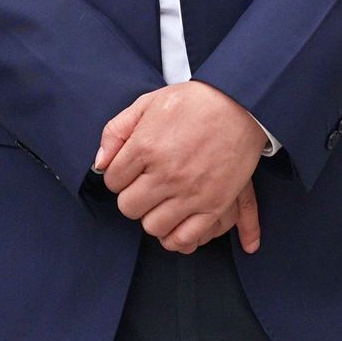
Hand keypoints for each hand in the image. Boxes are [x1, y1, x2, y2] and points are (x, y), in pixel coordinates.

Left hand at [92, 81, 265, 254]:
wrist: (241, 105)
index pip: (112, 180)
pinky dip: (174, 237)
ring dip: (152, 216)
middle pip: (129, 207)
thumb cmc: (193, 102)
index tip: (131, 169)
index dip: (118, 175)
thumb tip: (100, 163)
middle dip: (133, 196)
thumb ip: (116, 131)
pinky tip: (174, 221)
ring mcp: (191, 192)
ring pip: (152, 226)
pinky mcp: (214, 205)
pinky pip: (184, 238)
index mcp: (146, 146)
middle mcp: (166, 173)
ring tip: (161, 201)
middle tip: (145, 185)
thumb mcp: (147, 103)